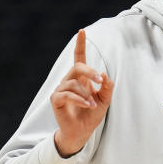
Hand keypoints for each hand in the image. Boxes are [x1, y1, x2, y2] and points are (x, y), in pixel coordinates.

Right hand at [50, 29, 114, 155]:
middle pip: (77, 67)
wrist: (81, 132)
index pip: (79, 58)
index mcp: (82, 79)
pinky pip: (66, 94)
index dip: (80, 45)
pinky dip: (79, 99)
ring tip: (93, 104)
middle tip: (100, 80)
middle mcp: (70, 81)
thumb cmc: (92, 115)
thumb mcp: (105, 101)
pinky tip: (88, 105)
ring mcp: (61, 90)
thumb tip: (105, 75)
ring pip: (73, 83)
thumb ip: (107, 88)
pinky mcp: (56, 100)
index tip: (82, 31)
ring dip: (86, 94)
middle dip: (89, 71)